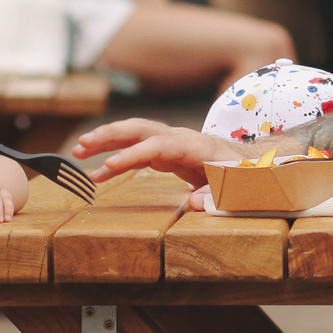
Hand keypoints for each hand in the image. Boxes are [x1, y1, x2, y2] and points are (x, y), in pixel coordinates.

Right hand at [80, 118, 247, 182]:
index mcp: (195, 146)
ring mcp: (172, 144)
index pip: (156, 145)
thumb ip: (219, 195)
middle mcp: (180, 140)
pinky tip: (98, 174)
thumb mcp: (239, 188)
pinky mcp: (168, 154)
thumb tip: (195, 203)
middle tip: (81, 146)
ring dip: (106, 140)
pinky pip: (138, 152)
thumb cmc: (247, 176)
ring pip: (135, 135)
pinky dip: (118, 160)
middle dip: (109, 135)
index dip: (131, 155)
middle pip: (140, 129)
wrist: (254, 165)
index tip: (108, 166)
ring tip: (78, 151)